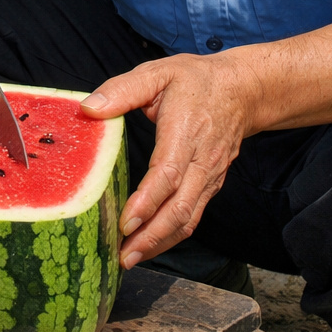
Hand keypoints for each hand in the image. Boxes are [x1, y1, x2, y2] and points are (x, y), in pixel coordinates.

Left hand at [80, 54, 260, 268]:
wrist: (243, 90)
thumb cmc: (195, 81)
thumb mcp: (158, 73)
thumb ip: (123, 90)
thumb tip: (89, 108)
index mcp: (185, 133)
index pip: (167, 174)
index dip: (147, 202)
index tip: (125, 222)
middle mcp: (201, 161)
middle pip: (179, 208)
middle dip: (151, 237)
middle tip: (123, 256)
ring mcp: (209, 176)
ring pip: (188, 218)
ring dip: (160, 242)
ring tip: (130, 259)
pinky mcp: (210, 184)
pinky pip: (193, 215)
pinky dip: (171, 235)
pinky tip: (149, 245)